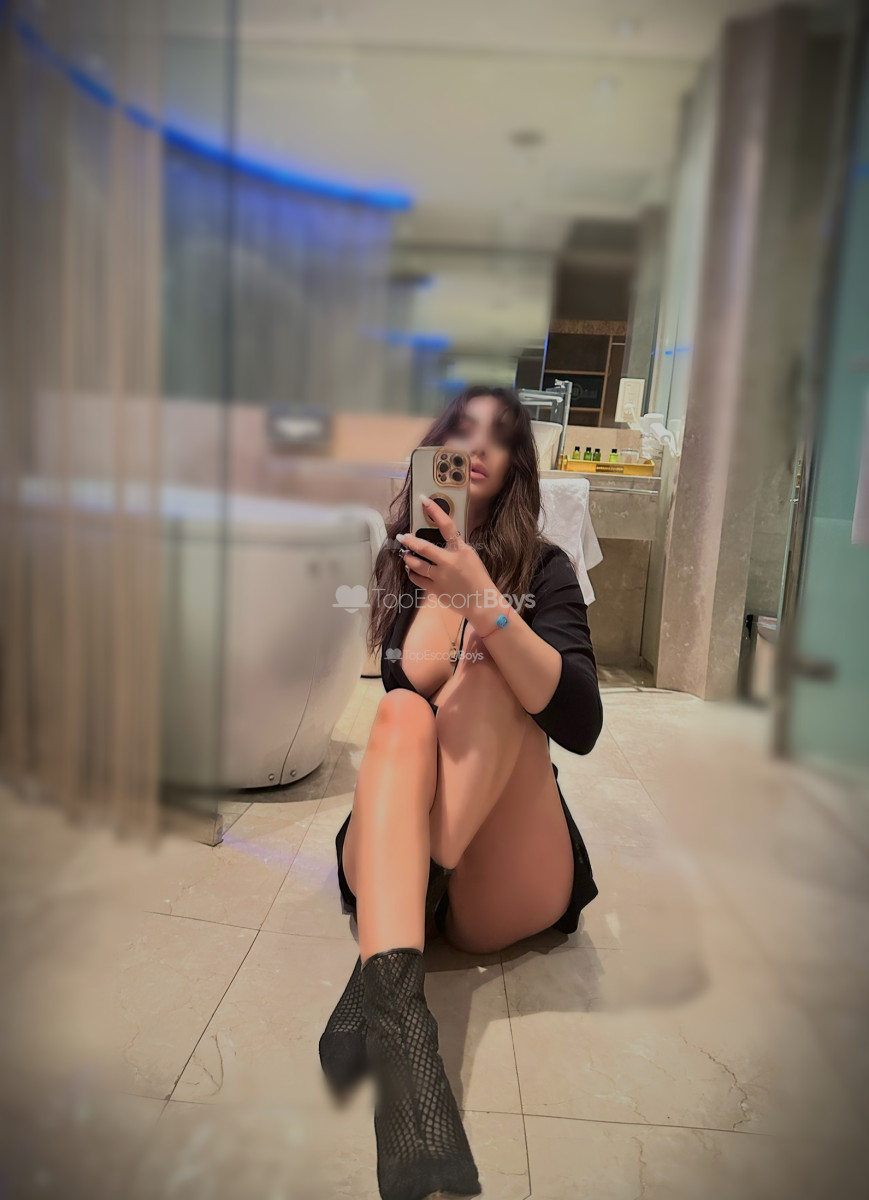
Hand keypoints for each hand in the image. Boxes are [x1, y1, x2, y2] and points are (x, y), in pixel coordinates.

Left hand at [396, 496, 493, 611]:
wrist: (482, 603)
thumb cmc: (479, 579)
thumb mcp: (471, 557)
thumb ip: (457, 548)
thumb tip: (443, 540)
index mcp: (461, 550)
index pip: (447, 526)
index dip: (435, 511)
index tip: (424, 500)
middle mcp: (448, 562)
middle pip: (423, 547)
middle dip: (409, 541)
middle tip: (402, 537)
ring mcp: (440, 577)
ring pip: (416, 565)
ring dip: (408, 558)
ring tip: (405, 554)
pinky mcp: (435, 589)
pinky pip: (418, 580)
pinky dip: (412, 573)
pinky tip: (411, 570)